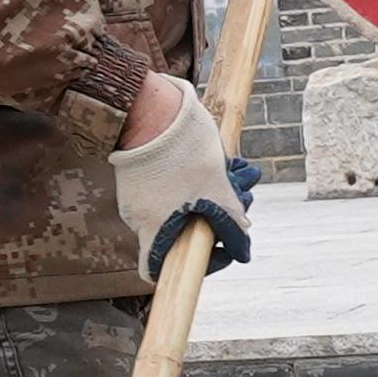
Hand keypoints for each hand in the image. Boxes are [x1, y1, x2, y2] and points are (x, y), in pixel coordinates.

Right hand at [110, 71, 248, 274]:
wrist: (150, 107)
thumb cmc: (182, 149)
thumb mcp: (216, 184)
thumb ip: (228, 217)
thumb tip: (241, 243)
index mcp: (154, 228)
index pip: (155, 268)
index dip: (189, 266)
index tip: (218, 247)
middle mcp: (139, 217)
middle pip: (179, 234)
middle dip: (215, 218)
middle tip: (241, 195)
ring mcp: (136, 195)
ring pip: (179, 206)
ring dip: (210, 194)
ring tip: (237, 171)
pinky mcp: (138, 174)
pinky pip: (169, 187)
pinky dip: (192, 180)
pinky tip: (215, 159)